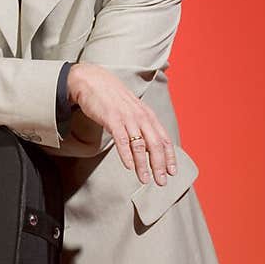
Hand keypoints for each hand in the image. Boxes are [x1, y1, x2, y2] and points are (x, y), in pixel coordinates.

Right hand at [68, 62, 176, 183]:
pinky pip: (122, 139)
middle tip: (161, 182)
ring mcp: (126, 118)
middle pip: (155, 144)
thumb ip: (140, 127)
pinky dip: (126, 154)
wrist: (92, 81)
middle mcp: (140, 117)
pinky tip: (129, 166)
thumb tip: (146, 147)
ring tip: (145, 180)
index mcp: (147, 116)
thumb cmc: (111, 98)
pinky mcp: (112, 119)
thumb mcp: (131, 111)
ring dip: (143, 164)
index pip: (163, 139)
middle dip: (159, 165)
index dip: (169, 157)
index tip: (172, 172)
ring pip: (140, 145)